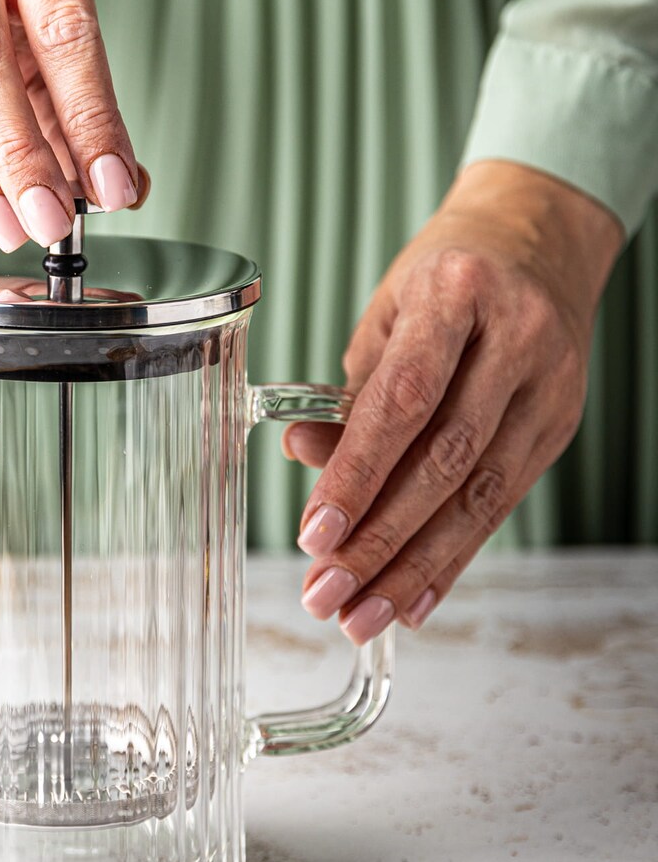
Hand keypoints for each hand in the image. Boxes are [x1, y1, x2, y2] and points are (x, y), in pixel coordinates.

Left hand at [284, 161, 622, 643]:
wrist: (537, 243)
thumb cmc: (444, 278)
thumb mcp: (385, 314)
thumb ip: (349, 394)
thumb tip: (303, 458)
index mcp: (457, 294)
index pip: (402, 401)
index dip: (356, 475)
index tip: (314, 535)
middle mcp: (516, 340)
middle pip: (444, 461)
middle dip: (380, 541)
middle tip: (326, 595)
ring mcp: (549, 387)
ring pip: (478, 497)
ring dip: (412, 569)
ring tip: (359, 617)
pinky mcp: (557, 427)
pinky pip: (500, 505)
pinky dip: (453, 559)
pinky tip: (413, 601)